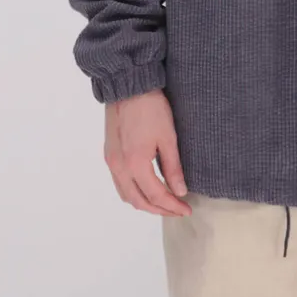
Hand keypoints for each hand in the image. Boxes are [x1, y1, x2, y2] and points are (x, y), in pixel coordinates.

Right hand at [104, 89, 191, 217]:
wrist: (128, 86)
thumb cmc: (151, 108)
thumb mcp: (168, 137)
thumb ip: (173, 167)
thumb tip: (180, 192)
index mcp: (135, 164)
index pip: (156, 195)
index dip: (172, 206)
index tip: (186, 209)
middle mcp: (119, 167)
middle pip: (138, 201)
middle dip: (159, 210)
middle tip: (177, 210)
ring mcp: (112, 161)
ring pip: (126, 195)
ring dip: (145, 203)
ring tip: (163, 202)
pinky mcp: (109, 154)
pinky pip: (119, 183)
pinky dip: (133, 192)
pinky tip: (145, 188)